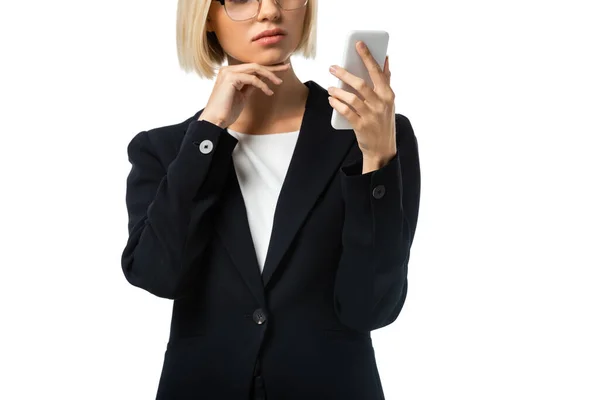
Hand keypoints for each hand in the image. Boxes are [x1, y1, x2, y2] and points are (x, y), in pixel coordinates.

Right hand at [199, 62, 291, 127]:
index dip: (267, 69)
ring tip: (278, 82)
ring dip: (269, 75)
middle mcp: (228, 70)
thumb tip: (260, 81)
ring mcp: (228, 73)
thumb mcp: (241, 96)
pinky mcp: (230, 78)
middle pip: (255, 65)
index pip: (252, 68)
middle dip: (272, 67)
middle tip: (286, 68)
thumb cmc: (226, 111)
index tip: (281, 70)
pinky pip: (252, 79)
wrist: (214, 120)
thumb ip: (248, 87)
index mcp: (230, 73)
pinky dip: (262, 85)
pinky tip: (268, 92)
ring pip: (255, 69)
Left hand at [327, 41, 396, 162]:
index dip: (367, 56)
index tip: (358, 44)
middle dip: (344, 74)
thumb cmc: (384, 121)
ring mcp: (371, 116)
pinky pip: (346, 112)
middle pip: (361, 84)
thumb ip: (386, 81)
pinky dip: (337, 104)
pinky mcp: (361, 126)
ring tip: (331, 88)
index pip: (377, 71)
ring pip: (351, 98)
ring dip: (338, 91)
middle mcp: (381, 104)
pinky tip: (331, 100)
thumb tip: (386, 59)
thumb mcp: (389, 101)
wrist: (383, 149)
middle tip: (333, 68)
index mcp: (388, 95)